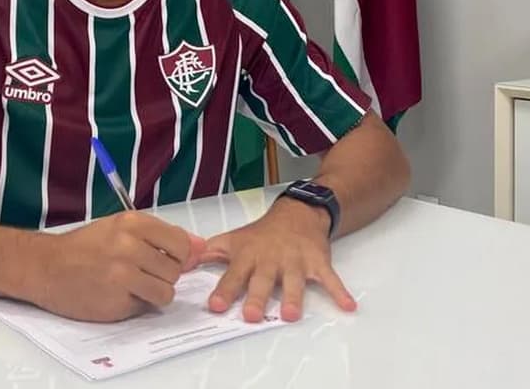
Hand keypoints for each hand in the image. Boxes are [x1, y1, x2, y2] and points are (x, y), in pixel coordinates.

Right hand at [31, 211, 205, 321]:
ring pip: (166, 291)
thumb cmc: (85, 247)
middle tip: (142, 272)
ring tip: (134, 285)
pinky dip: (137, 304)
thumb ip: (161, 237)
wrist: (46, 267)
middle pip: (176, 269)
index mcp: (132, 223)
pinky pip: (146, 307)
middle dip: (165, 274)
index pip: (181, 243)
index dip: (180, 255)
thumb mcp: (121, 229)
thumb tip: (200, 247)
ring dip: (155, 292)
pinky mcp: (116, 301)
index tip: (168, 259)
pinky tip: (118, 294)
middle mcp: (129, 246)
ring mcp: (122, 275)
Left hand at [198, 198, 356, 321]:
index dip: (224, 290)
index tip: (216, 305)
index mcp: (249, 256)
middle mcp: (271, 259)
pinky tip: (348, 306)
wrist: (297, 212)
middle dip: (257, 297)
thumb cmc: (261, 233)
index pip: (233, 275)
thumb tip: (181, 263)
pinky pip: (330, 278)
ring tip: (290, 315)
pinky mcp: (317, 262)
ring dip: (293, 297)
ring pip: (294, 281)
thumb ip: (208, 253)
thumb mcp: (232, 239)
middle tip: (252, 316)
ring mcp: (296, 261)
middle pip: (263, 281)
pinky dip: (340, 292)